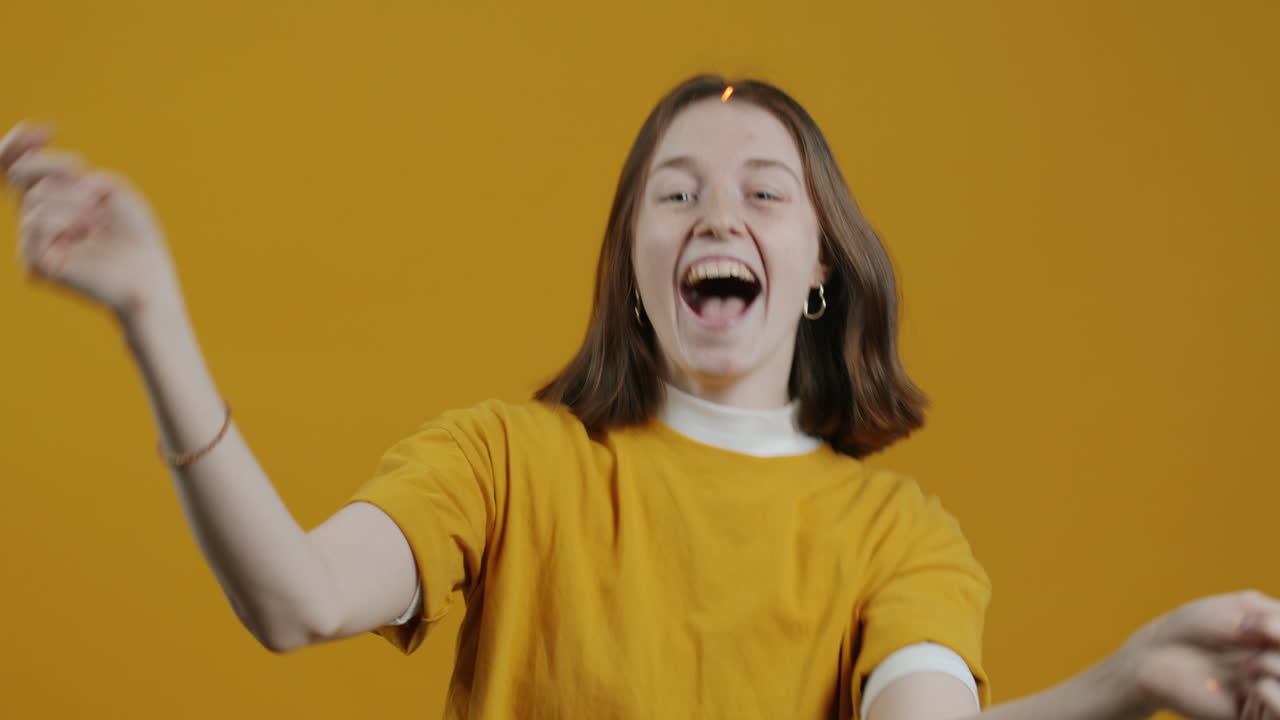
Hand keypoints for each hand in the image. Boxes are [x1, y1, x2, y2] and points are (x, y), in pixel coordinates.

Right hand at [3, 122, 179, 320]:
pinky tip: (87, 232)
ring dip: (75, 203)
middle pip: (21, 173)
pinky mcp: (35, 264)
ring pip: (35, 198)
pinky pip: (34, 223)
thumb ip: (70, 173)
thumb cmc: (135, 236)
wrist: (150, 277)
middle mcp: (35, 219)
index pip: (14, 165)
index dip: (19, 142)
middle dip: (56, 168)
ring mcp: (32, 242)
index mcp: (50, 201)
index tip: (50, 128)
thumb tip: (30, 171)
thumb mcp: (109, 189)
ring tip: (99, 223)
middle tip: (91, 186)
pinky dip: (65, 220)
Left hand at [1120, 590, 1279, 718]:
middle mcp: (1279, 669)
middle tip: (1249, 633)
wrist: (1154, 655)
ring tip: (1247, 667)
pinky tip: (1253, 684)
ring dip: (1277, 666)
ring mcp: (1271, 695)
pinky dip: (1275, 696)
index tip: (1261, 624)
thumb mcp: (1247, 610)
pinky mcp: (1256, 717)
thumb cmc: (1194, 628)